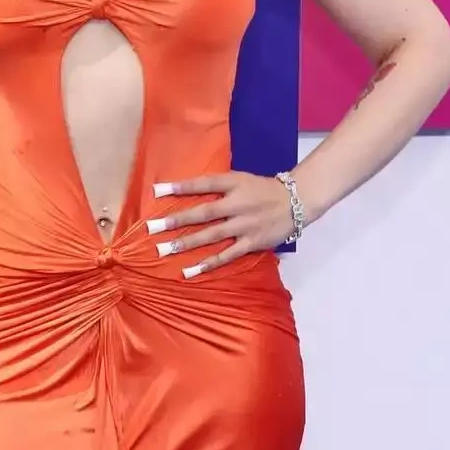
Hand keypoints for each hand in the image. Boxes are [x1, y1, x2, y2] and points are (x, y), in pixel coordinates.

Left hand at [145, 171, 296, 276]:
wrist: (296, 202)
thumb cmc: (262, 190)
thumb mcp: (241, 180)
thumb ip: (218, 186)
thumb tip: (186, 190)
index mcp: (234, 184)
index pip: (204, 183)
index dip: (180, 187)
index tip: (156, 191)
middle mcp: (238, 204)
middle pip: (204, 212)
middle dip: (177, 220)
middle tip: (153, 228)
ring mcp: (245, 225)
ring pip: (212, 235)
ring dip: (187, 243)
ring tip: (165, 250)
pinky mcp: (251, 242)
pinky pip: (227, 255)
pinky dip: (210, 263)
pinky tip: (191, 270)